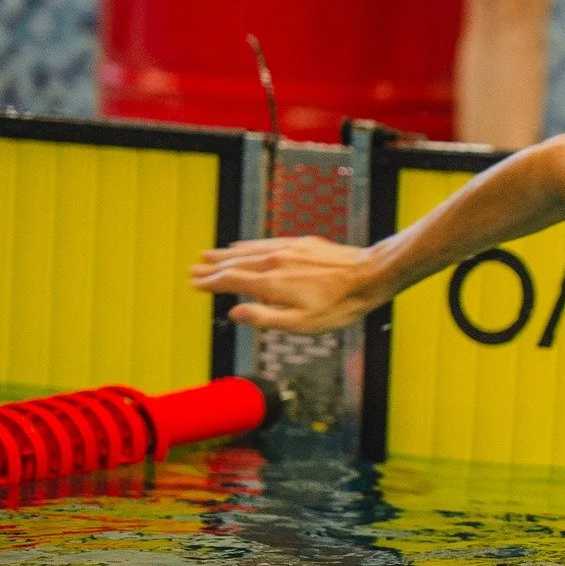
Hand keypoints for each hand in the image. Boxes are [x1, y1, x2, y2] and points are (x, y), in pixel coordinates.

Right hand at [189, 236, 378, 333]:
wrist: (370, 275)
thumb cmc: (340, 305)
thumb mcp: (302, 324)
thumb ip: (265, 318)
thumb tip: (235, 312)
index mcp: (272, 283)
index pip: (232, 281)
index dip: (211, 283)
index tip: (195, 283)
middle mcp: (275, 261)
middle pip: (236, 263)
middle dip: (213, 267)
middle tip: (194, 269)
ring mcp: (289, 249)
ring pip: (249, 250)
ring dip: (227, 254)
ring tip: (210, 255)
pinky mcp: (302, 243)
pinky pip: (267, 242)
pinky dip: (250, 244)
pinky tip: (244, 245)